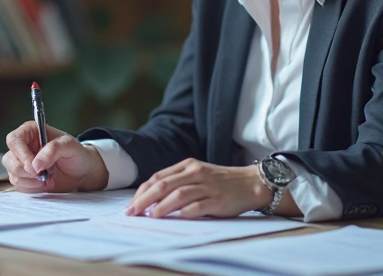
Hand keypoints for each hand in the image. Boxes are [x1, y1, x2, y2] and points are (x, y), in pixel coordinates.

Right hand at [2, 121, 107, 192]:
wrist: (81, 171)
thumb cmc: (76, 153)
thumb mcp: (70, 146)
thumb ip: (53, 149)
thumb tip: (36, 164)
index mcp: (30, 132)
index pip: (14, 140)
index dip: (22, 155)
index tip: (35, 167)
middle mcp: (23, 146)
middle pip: (9, 160)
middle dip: (26, 172)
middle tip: (44, 175)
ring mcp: (21, 163)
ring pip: (13, 175)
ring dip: (31, 181)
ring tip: (49, 178)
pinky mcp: (24, 178)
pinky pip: (19, 186)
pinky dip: (32, 188)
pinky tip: (45, 183)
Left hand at [125, 158, 272, 217]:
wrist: (251, 183)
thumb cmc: (221, 182)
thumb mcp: (197, 174)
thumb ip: (178, 182)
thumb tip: (151, 199)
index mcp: (187, 165)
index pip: (158, 177)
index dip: (142, 191)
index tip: (131, 205)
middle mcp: (196, 173)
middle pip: (164, 185)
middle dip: (144, 199)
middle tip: (132, 212)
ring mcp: (207, 186)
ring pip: (178, 194)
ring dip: (161, 206)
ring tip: (150, 216)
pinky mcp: (217, 200)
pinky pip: (198, 206)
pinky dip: (184, 212)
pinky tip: (175, 217)